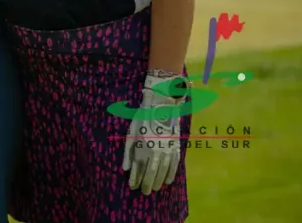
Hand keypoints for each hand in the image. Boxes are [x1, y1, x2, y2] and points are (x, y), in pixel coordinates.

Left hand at [122, 73, 184, 194]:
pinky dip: (171, 175)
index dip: (134, 179)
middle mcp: (155, 152)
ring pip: (163, 172)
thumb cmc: (142, 120)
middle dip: (147, 184)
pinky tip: (168, 182)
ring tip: (154, 189)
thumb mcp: (131, 133)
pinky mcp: (176, 149)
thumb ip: (128, 152)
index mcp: (142, 148)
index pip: (138, 168)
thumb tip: (125, 169)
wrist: (161, 108)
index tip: (132, 186)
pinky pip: (174, 166)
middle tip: (144, 192)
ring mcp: (167, 151)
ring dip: (158, 182)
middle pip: (151, 173)